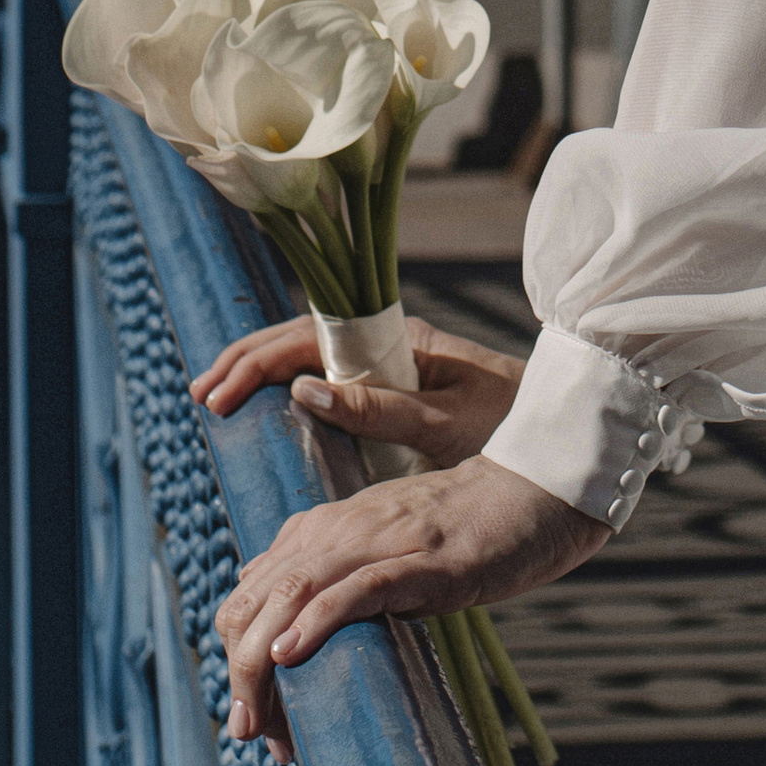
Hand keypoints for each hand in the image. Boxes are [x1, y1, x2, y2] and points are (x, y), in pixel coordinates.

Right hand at [189, 312, 525, 467]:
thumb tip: (301, 391)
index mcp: (401, 341)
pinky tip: (269, 412)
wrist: (563, 429)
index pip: (309, 337)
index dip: (257, 362)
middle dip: (247, 364)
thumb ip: (379, 409)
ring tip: (219, 402)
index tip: (218, 393)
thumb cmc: (513, 423)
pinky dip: (292, 391)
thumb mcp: (445, 423)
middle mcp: (391, 345)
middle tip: (201, 396)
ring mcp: (392, 366)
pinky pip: (334, 382)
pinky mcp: (398, 392)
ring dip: (263, 376)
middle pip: (301, 342)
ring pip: (312, 358)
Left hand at [214, 456, 607, 759]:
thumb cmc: (458, 528)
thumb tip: (271, 616)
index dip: (236, 663)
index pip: (244, 601)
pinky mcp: (422, 559)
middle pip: (253, 604)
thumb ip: (325, 570)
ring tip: (261, 720)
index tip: (257, 721)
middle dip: (240, 676)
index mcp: (318, 529)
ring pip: (290, 596)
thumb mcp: (377, 546)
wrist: (531, 492)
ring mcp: (378, 541)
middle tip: (256, 735)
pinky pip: (356, 587)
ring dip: (261, 664)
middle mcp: (334, 530)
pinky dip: (315, 620)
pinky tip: (292, 654)